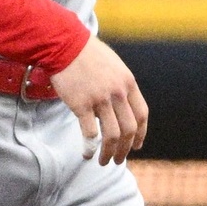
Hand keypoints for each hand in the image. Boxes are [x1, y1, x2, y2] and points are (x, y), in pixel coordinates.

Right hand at [51, 34, 147, 164]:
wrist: (64, 44)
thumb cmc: (87, 53)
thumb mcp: (114, 65)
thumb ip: (120, 85)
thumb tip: (121, 104)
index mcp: (128, 83)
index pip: (141, 115)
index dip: (141, 134)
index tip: (136, 146)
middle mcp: (117, 93)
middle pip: (128, 129)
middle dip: (125, 149)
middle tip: (118, 160)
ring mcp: (100, 99)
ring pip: (112, 135)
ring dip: (109, 153)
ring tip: (105, 161)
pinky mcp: (81, 104)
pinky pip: (90, 133)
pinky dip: (90, 148)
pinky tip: (87, 154)